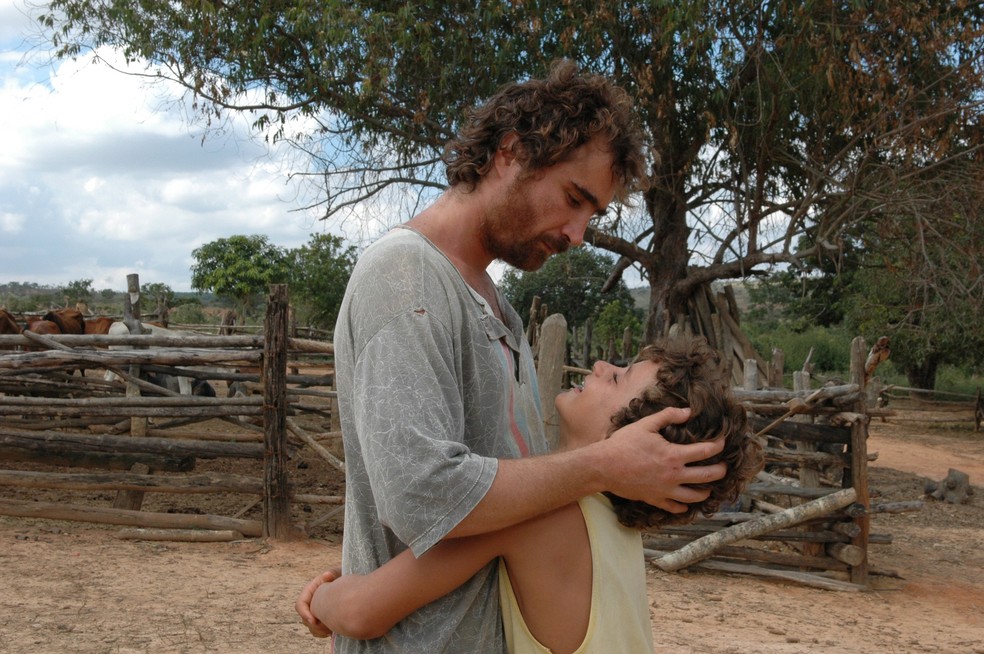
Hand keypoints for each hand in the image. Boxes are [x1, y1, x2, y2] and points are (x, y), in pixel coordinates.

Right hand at [296, 568, 339, 637]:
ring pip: (311, 627)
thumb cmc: (342, 576)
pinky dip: (323, 633)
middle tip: (328, 628)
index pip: (300, 605)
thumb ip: (333, 573)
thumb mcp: (338, 572)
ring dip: (320, 630)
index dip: (305, 614)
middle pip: (305, 619)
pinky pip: (317, 631)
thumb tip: (327, 575)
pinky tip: (333, 631)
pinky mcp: (321, 618)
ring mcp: (314, 612)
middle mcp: (310, 603)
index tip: (314, 621)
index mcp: (309, 591)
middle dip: (315, 625)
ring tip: (332, 629)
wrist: (349, 584)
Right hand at [600, 407, 726, 512]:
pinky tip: (686, 504)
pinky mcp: (655, 499)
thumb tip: (688, 412)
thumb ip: (668, 416)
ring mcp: (665, 490)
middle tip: (725, 468)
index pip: (705, 452)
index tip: (722, 442)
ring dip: (705, 492)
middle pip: (706, 476)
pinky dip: (683, 507)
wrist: (603, 466)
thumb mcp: (646, 424)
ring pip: (694, 496)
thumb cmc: (623, 444)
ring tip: (710, 489)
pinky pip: (674, 507)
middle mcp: (673, 475)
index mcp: (673, 455)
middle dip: (720, 471)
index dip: (717, 446)